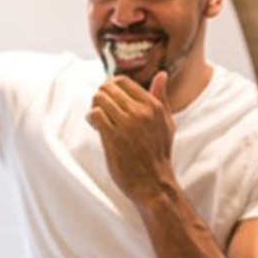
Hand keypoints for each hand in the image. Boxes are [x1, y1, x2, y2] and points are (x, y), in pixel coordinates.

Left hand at [87, 72, 176, 206]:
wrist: (153, 182)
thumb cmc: (158, 154)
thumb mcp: (166, 123)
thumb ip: (161, 98)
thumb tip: (161, 75)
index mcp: (153, 105)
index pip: (123, 81)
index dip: (111, 88)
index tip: (109, 99)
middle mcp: (141, 112)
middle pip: (108, 88)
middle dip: (100, 96)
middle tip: (100, 109)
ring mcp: (127, 124)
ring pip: (100, 99)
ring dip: (94, 106)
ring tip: (98, 119)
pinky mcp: (113, 137)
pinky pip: (95, 114)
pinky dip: (91, 117)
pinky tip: (95, 126)